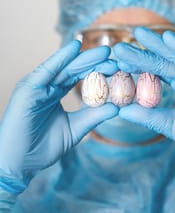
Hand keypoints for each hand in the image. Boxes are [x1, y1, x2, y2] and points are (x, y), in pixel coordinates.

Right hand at [0, 41, 118, 193]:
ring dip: (84, 57)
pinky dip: (61, 58)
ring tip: (104, 51)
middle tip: (114, 55)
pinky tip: (76, 47)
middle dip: (94, 61)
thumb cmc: (42, 148)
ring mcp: (36, 86)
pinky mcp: (28, 89)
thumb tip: (117, 107)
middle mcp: (46, 86)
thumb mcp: (75, 129)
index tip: (116, 67)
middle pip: (73, 69)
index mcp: (55, 93)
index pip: (78, 77)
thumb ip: (93, 116)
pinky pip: (46, 70)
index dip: (97, 70)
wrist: (19, 165)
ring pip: (63, 67)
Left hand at [113, 27, 174, 173]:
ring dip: (158, 44)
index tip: (116, 63)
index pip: (155, 72)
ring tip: (139, 34)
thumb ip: (149, 117)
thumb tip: (122, 111)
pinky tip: (168, 39)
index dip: (136, 66)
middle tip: (118, 47)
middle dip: (141, 53)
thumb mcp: (170, 125)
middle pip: (162, 62)